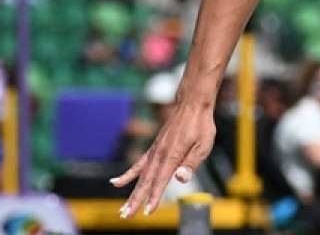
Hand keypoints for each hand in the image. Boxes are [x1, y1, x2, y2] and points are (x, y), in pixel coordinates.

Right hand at [109, 100, 215, 217]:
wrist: (191, 105)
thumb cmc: (201, 125)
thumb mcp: (204, 144)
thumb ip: (191, 163)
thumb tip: (180, 177)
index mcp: (172, 155)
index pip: (161, 181)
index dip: (154, 197)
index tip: (147, 212)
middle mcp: (160, 155)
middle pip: (146, 182)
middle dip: (137, 200)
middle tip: (127, 215)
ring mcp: (155, 152)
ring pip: (140, 177)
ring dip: (132, 194)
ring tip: (123, 209)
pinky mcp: (153, 149)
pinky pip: (138, 165)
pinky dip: (127, 175)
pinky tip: (116, 183)